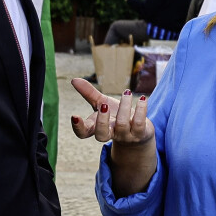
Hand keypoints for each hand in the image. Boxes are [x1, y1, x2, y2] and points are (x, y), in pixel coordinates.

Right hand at [69, 79, 156, 197]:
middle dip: (102, 121)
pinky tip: (142, 98)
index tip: (75, 116)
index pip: (83, 133)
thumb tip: (74, 80)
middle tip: (104, 105)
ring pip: (122, 124)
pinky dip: (140, 109)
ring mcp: (125, 136)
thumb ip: (88, 93)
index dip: (78, 127)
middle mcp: (110, 134)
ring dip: (124, 106)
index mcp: (96, 128)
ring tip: (126, 92)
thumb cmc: (116, 115)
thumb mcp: (101, 103)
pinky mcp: (140, 134)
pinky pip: (139, 123)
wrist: (139, 132)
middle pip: (101, 135)